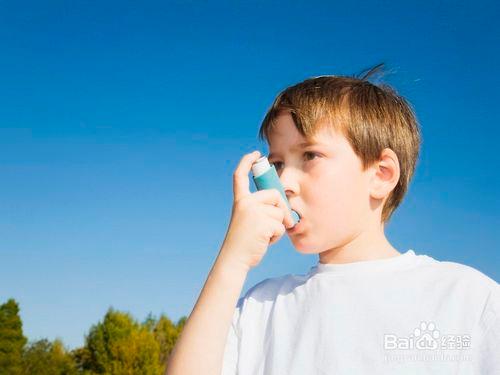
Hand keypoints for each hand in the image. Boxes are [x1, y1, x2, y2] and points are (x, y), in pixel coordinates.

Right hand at [219, 150, 294, 270]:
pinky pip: (281, 225)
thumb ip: (262, 210)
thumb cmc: (245, 242)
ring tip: (264, 235)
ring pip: (280, 212)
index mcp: (240, 201)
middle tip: (284, 222)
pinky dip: (277, 236)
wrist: (234, 259)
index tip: (256, 154)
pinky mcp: (262, 223)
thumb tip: (285, 208)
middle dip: (282, 208)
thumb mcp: (249, 220)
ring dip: (278, 226)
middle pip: (274, 194)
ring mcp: (253, 212)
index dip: (247, 162)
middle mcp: (245, 203)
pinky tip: (265, 241)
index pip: (240, 176)